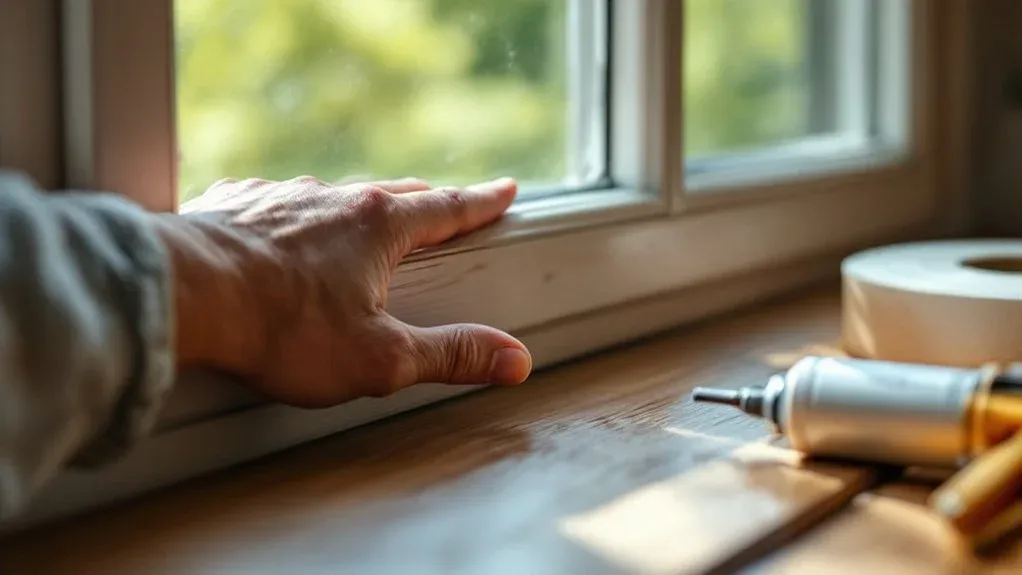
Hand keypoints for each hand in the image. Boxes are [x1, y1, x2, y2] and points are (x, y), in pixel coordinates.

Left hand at [155, 176, 531, 406]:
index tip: (504, 190)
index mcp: (378, 226)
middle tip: (442, 206)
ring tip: (358, 227)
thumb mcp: (381, 357)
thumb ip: (452, 354)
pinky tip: (280, 236)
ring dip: (354, 211)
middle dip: (424, 201)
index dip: (480, 202)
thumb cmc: (281, 329)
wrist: (182, 296)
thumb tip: (515, 359)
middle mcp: (332, 198)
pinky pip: (275, 204)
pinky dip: (292, 218)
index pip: (446, 208)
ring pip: (333, 197)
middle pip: (394, 193)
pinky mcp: (233, 204)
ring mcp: (279, 195)